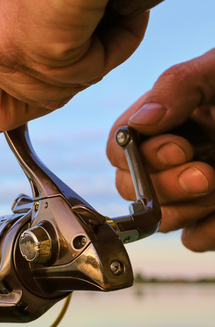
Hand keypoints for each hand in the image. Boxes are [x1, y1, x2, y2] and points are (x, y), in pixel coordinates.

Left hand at [0, 0, 148, 131]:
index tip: (29, 98)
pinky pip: (83, 76)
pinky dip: (113, 45)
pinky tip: (115, 8)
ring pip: (48, 97)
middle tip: (79, 53)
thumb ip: (14, 31)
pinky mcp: (34, 49)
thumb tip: (43, 76)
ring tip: (103, 11)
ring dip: (89, 60)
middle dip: (46, 95)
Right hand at [106, 49, 214, 250]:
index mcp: (167, 120)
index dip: (138, 156)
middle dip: (164, 186)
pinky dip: (208, 230)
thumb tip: (139, 123)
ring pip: (159, 217)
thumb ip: (177, 86)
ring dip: (186, 208)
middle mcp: (175, 157)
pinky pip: (194, 239)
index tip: (181, 149)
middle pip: (131, 188)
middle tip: (205, 176)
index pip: (121, 148)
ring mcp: (194, 190)